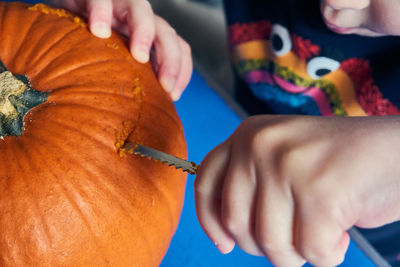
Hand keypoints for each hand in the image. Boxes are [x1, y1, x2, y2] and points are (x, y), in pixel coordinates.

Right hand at [45, 0, 191, 99]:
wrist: (58, 19)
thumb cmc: (87, 45)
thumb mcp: (113, 63)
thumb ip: (128, 78)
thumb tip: (139, 112)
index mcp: (148, 35)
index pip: (178, 47)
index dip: (182, 70)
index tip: (174, 95)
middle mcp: (138, 19)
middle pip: (166, 33)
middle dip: (171, 60)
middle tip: (165, 86)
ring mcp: (118, 4)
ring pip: (141, 10)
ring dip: (143, 33)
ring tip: (139, 56)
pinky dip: (101, 12)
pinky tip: (98, 31)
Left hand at [195, 115, 399, 265]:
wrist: (397, 152)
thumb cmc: (337, 164)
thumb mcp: (281, 158)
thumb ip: (251, 183)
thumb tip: (225, 231)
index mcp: (248, 134)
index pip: (206, 181)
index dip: (209, 220)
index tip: (225, 244)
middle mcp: (261, 144)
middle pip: (236, 221)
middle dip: (264, 244)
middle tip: (294, 236)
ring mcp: (288, 166)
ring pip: (270, 242)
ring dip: (296, 253)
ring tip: (321, 232)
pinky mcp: (319, 194)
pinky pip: (309, 251)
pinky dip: (327, 255)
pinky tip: (341, 233)